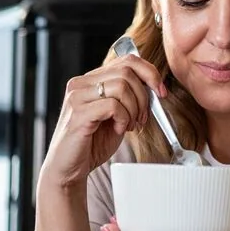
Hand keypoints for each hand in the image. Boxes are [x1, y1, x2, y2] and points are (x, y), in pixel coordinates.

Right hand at [39, 52, 165, 188]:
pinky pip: (114, 106)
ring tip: (129, 125)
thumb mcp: (116, 116)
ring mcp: (77, 97)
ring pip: (122, 86)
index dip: (150, 73)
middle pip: (127, 71)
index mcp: (90, 80)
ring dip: (134, 109)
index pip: (126, 60)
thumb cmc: (92, 144)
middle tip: (141, 118)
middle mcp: (80, 84)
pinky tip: (118, 130)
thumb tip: (154, 86)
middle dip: (143, 96)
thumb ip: (128, 97)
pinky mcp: (78, 113)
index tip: (161, 92)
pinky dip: (124, 118)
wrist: (68, 170)